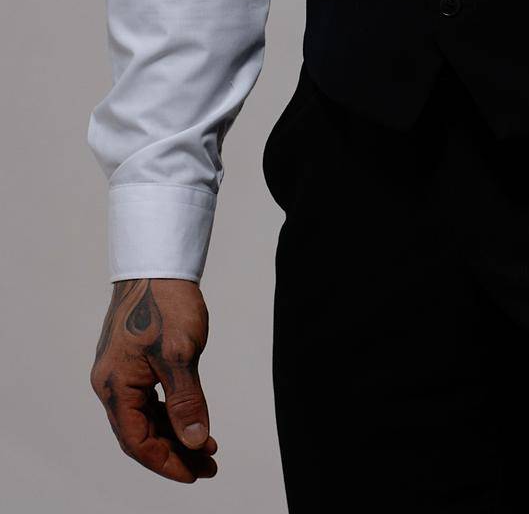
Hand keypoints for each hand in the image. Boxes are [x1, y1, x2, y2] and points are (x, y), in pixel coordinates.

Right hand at [90, 278, 218, 482]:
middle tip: (207, 465)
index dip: (165, 462)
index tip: (195, 474)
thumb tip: (195, 441)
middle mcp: (111, 383)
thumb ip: (187, 400)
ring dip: (173, 434)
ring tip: (206, 447)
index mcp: (115, 385)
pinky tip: (191, 418)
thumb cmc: (166, 302)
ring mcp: (120, 372)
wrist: (158, 263)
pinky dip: (169, 412)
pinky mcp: (132, 362)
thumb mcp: (181, 354)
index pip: (137, 441)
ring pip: (144, 417)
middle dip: (174, 452)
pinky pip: (147, 399)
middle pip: (139, 433)